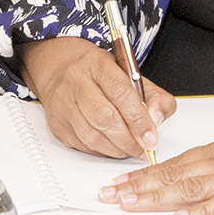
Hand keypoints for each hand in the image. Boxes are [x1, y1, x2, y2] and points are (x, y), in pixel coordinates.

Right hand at [20, 36, 176, 159]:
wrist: (61, 70)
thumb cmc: (101, 75)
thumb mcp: (133, 77)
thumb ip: (155, 97)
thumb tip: (156, 121)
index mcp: (98, 63)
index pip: (120, 92)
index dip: (138, 119)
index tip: (151, 138)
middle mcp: (76, 80)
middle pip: (104, 117)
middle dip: (128, 140)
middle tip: (143, 150)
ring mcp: (63, 102)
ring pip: (92, 135)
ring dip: (116, 149)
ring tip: (130, 150)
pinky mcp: (57, 122)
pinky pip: (82, 144)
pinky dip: (101, 151)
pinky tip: (112, 148)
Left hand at [96, 102, 213, 214]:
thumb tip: (206, 179)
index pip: (177, 162)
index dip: (145, 174)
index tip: (119, 182)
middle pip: (175, 173)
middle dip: (139, 185)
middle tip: (109, 193)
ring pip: (193, 185)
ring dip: (158, 195)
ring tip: (131, 202)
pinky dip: (204, 209)